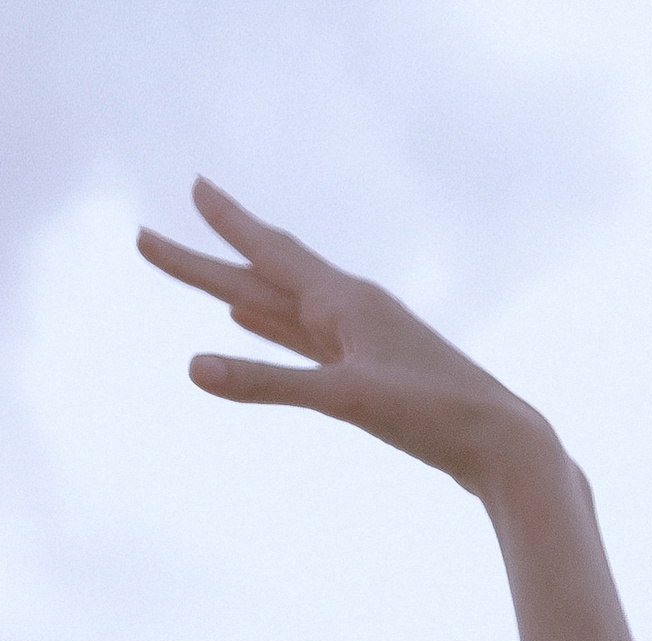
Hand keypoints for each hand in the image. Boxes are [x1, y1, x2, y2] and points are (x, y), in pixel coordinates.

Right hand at [138, 180, 552, 496]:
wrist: (499, 443)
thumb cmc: (431, 415)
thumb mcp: (342, 399)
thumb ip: (266, 383)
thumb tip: (193, 368)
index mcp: (344, 300)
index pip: (268, 252)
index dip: (226, 222)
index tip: (194, 186)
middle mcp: (349, 309)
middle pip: (262, 275)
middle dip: (207, 259)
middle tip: (152, 240)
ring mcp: (358, 341)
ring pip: (281, 308)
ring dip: (240, 291)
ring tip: (207, 276)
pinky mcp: (367, 374)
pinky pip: (303, 340)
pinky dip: (272, 328)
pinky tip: (254, 322)